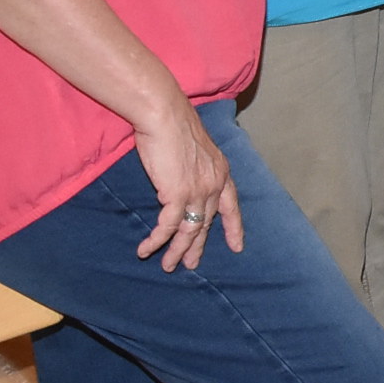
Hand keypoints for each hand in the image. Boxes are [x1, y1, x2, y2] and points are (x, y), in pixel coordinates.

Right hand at [132, 100, 241, 270]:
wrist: (165, 115)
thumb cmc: (174, 126)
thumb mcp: (193, 149)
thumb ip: (192, 169)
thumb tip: (179, 182)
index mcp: (221, 172)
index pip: (231, 206)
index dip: (234, 227)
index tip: (237, 246)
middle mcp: (214, 184)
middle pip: (207, 223)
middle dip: (198, 246)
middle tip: (192, 264)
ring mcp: (198, 191)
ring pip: (189, 230)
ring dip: (177, 251)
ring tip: (169, 266)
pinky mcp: (177, 195)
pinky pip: (167, 226)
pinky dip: (156, 240)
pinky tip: (146, 250)